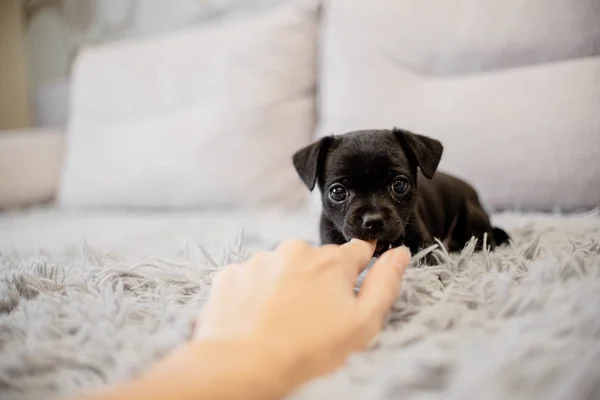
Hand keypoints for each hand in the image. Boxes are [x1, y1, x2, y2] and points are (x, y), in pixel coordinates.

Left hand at [193, 239, 410, 387]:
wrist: (245, 364)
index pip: (358, 250)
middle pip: (318, 260)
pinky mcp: (234, 273)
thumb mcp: (363, 323)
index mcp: (333, 261)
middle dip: (320, 280)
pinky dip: (258, 292)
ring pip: (284, 267)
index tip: (350, 285)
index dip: (359, 268)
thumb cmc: (308, 350)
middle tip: (315, 315)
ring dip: (287, 284)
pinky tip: (259, 316)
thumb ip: (385, 283)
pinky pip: (253, 277)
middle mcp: (296, 251)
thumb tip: (399, 254)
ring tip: (284, 319)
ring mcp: (262, 260)